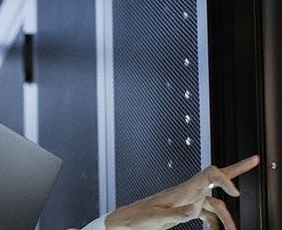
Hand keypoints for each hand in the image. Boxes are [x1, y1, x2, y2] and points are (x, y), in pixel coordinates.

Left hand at [105, 155, 258, 229]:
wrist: (126, 221)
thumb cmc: (138, 219)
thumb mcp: (158, 219)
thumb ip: (178, 214)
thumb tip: (198, 208)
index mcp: (182, 190)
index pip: (209, 175)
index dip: (225, 180)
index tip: (237, 194)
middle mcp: (188, 192)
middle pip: (216, 178)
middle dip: (237, 169)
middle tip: (256, 160)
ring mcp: (188, 200)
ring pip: (216, 204)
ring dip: (228, 218)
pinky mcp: (186, 209)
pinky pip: (208, 213)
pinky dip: (215, 222)